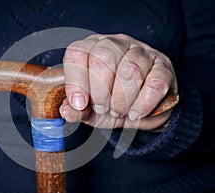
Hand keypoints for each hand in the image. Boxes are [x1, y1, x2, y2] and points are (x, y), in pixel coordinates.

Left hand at [59, 34, 177, 130]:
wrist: (141, 111)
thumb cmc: (110, 104)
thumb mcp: (89, 110)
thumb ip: (77, 111)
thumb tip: (65, 110)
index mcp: (91, 49)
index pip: (78, 53)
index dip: (75, 80)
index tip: (80, 104)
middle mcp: (115, 44)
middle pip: (104, 58)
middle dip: (101, 92)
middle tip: (103, 108)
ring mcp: (141, 52)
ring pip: (131, 70)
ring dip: (122, 99)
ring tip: (119, 111)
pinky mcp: (163, 66)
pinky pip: (155, 82)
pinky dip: (143, 104)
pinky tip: (137, 112)